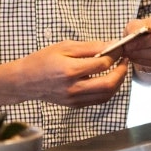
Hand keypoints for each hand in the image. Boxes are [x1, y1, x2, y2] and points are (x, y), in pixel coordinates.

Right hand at [15, 40, 131, 106]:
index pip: (102, 64)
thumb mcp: (65, 46)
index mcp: (69, 70)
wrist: (25, 80)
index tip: (120, 48)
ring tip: (119, 69)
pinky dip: (108, 90)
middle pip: (108, 84)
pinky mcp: (75, 105)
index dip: (116, 55)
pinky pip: (98, 100)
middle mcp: (73, 88)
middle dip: (122, 72)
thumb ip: (90, 47)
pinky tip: (109, 80)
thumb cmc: (43, 60)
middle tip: (124, 61)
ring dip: (118, 82)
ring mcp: (74, 99)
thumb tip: (112, 45)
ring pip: (106, 95)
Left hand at [120, 13, 150, 70]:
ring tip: (128, 51)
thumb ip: (137, 28)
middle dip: (145, 42)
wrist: (145, 42)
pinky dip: (141, 60)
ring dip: (141, 53)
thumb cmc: (143, 30)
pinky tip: (132, 56)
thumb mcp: (137, 24)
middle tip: (129, 44)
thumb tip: (134, 36)